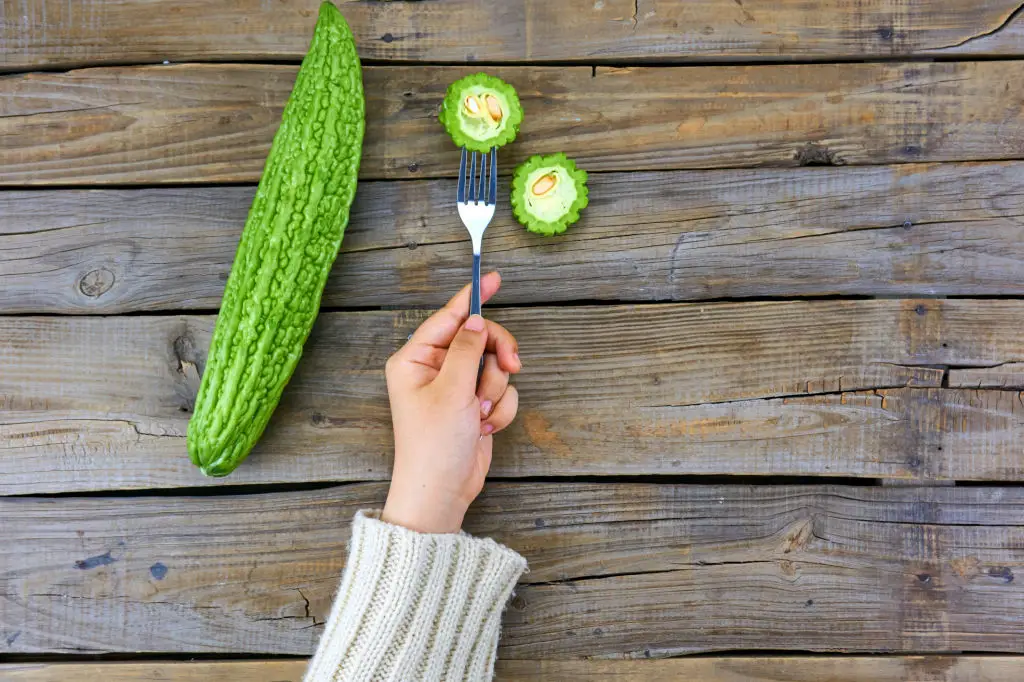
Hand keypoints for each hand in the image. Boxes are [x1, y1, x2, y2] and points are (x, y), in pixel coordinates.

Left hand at [382, 272, 521, 533]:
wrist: (441, 492)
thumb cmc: (433, 444)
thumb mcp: (452, 391)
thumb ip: (469, 350)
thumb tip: (477, 320)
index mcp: (415, 359)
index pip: (448, 317)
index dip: (472, 296)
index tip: (493, 276)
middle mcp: (434, 369)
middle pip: (480, 338)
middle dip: (497, 355)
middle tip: (512, 365)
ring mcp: (456, 388)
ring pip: (495, 366)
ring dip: (495, 390)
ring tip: (480, 414)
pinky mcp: (474, 406)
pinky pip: (501, 391)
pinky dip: (499, 409)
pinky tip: (484, 428)